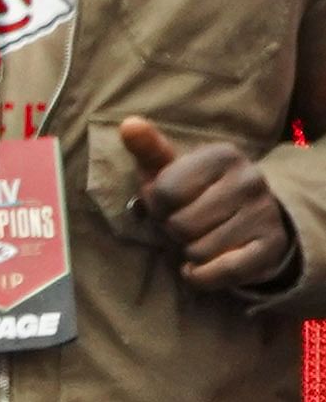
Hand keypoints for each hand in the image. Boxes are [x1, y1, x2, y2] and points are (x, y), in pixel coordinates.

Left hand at [121, 117, 298, 293]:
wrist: (250, 218)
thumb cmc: (196, 191)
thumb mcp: (170, 168)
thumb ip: (148, 148)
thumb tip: (129, 125)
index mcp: (222, 155)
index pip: (163, 192)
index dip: (156, 206)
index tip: (168, 204)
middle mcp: (250, 180)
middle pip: (180, 224)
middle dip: (173, 230)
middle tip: (185, 224)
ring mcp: (265, 214)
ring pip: (199, 250)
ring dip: (190, 253)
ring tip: (200, 238)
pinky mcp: (273, 247)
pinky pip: (225, 273)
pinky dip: (204, 277)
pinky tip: (204, 265)